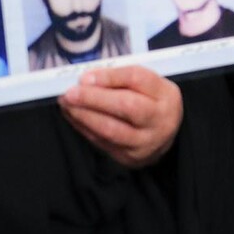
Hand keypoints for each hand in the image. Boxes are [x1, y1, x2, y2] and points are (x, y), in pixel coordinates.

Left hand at [60, 65, 182, 168]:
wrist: (164, 134)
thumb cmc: (151, 103)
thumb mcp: (145, 84)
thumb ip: (119, 78)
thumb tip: (87, 80)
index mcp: (165, 94)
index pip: (137, 79)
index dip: (109, 77)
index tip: (86, 77)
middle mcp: (159, 119)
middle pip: (127, 106)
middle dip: (94, 98)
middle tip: (70, 93)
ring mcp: (145, 141)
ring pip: (111, 129)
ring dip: (84, 116)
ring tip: (67, 104)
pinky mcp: (129, 157)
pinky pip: (101, 142)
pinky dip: (83, 128)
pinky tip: (74, 117)